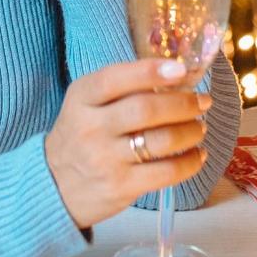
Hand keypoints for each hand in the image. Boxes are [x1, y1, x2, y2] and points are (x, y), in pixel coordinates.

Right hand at [44, 57, 211, 228]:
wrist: (54, 186)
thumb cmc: (80, 135)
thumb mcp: (86, 104)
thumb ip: (122, 89)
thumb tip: (175, 77)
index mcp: (82, 98)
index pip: (115, 79)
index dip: (149, 72)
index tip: (180, 70)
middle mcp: (91, 127)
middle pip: (145, 110)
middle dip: (183, 104)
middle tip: (202, 102)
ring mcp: (105, 159)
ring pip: (161, 141)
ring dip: (191, 131)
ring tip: (199, 128)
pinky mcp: (120, 187)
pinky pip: (166, 173)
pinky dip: (189, 162)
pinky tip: (197, 155)